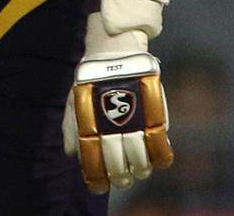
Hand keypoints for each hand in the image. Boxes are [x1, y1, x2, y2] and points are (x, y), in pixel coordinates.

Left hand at [63, 12, 170, 192]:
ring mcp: (134, 117)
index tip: (99, 185)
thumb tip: (71, 154)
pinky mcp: (153, 110)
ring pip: (140, 158)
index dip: (97, 178)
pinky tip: (160, 161)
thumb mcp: (74, 99)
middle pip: (118, 164)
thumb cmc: (93, 77)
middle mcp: (112, 124)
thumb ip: (72, 127)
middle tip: (122, 179)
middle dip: (120, 176)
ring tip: (139, 171)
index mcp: (90, 122)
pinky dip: (162, 156)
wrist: (114, 48)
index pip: (94, 161)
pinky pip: (161, 142)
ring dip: (140, 170)